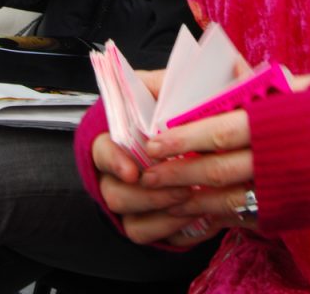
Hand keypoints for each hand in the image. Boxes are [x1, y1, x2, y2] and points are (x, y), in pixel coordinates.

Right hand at [91, 69, 215, 246]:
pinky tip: (193, 215)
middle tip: (179, 186)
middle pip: (113, 192)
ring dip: (160, 209)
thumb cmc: (182, 113)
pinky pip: (147, 234)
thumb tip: (171, 74)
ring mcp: (131, 200)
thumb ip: (166, 83)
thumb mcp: (175, 93)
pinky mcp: (147, 222)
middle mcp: (118, 172)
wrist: (208, 144)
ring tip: (191, 196)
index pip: (101, 150)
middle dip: (147, 193)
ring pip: (129, 218)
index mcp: (119, 137)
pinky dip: (169, 228)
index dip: (114, 161)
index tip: (133, 170)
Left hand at [101, 70, 309, 243]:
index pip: (219, 129)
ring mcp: (285, 191)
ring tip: (164, 197)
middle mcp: (277, 159)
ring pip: (224, 200)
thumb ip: (274, 85)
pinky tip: (202, 211)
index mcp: (280, 120)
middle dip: (175, 173)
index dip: (183, 137)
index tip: (156, 138)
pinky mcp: (292, 215)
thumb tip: (237, 75)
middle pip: (214, 169)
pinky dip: (219, 215)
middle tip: (146, 173)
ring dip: (189, 200)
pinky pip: (246, 217)